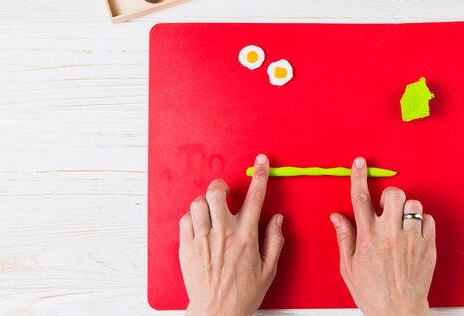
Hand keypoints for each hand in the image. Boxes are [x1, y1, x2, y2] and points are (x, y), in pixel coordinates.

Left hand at [179, 154, 283, 315]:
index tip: (262, 161)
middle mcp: (223, 233)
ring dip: (205, 203)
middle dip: (220, 186)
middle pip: (216, 192)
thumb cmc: (242, 294)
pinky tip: (200, 226)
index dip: (261, 175)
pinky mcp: (187, 247)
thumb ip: (274, 241)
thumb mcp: (268, 270)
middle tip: (223, 193)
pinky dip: (192, 218)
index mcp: (246, 237)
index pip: (256, 197)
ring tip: (210, 212)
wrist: (216, 313)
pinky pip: (185, 220)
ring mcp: (203, 239)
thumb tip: (278, 219)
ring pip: (198, 203)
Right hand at [330, 157, 435, 315]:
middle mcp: (390, 234)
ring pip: (414, 204)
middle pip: (393, 194)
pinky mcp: (427, 246)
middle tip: (386, 207)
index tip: (359, 163)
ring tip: (401, 222)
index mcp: (368, 237)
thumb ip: (344, 238)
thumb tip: (336, 217)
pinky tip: (413, 233)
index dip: (359, 176)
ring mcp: (411, 239)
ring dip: (406, 209)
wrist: (399, 313)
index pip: (360, 198)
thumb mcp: (348, 267)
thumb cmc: (373, 293)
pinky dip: (421, 222)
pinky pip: (428, 220)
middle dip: (389, 195)